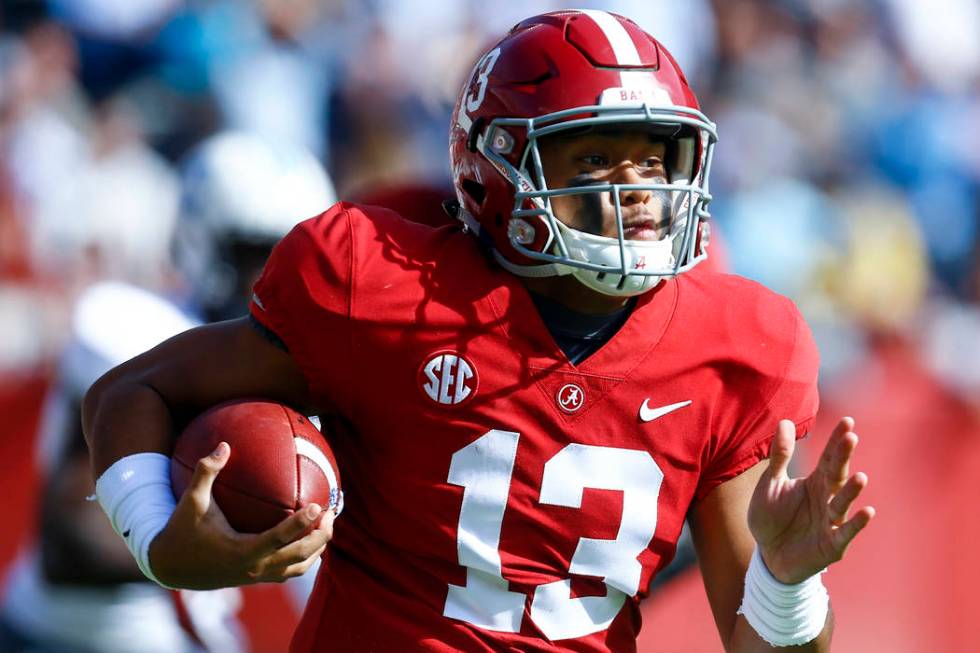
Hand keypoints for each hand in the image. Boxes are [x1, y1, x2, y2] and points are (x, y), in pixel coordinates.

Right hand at [149, 442, 332, 589]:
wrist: (169, 567)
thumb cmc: (181, 530)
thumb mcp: (191, 501)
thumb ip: (206, 472)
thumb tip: (224, 444)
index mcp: (241, 551)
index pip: (278, 539)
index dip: (300, 524)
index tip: (317, 506)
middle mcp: (253, 568)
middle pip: (298, 556)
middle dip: (320, 536)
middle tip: (332, 512)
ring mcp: (257, 577)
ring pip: (298, 567)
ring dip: (317, 547)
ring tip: (328, 524)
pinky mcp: (257, 579)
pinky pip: (289, 571)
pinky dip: (305, 556)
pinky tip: (310, 537)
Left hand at [748, 417, 874, 583]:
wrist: (769, 556)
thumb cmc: (771, 517)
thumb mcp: (770, 484)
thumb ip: (779, 456)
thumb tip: (785, 421)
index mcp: (815, 483)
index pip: (828, 458)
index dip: (837, 441)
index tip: (848, 421)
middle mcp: (827, 499)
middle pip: (836, 475)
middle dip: (843, 457)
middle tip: (851, 437)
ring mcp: (831, 522)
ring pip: (843, 503)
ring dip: (852, 491)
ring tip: (861, 476)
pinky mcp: (832, 545)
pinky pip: (845, 532)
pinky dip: (856, 524)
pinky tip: (867, 511)